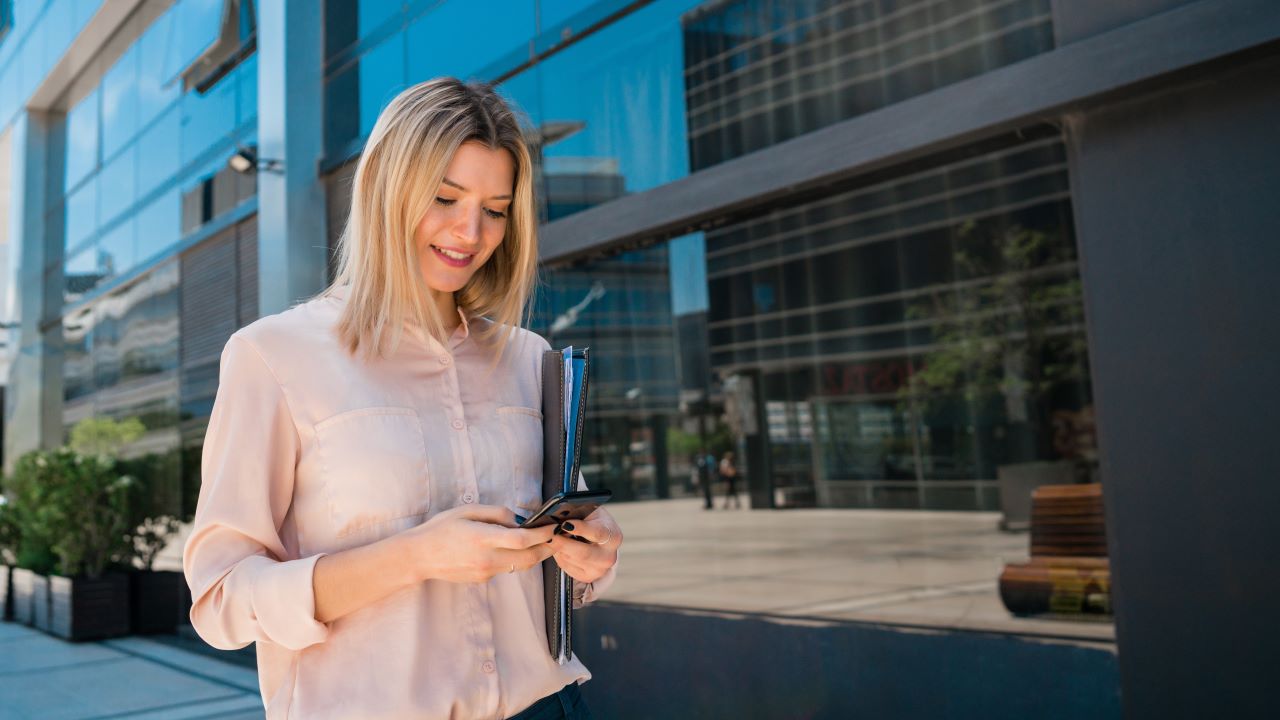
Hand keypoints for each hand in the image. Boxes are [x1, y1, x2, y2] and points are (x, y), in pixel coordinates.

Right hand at [398, 505, 556, 583]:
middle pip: (529, 558)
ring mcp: (485, 572)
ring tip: (541, 542)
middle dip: (547, 549)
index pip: (522, 539)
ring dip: (534, 555)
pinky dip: (515, 559)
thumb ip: (496, 513)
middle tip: (557, 538)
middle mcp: (487, 558)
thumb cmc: (441, 528)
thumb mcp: (467, 511)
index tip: (553, 527)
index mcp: (483, 538)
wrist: (419, 556)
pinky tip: (512, 549)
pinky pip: (506, 569)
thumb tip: (520, 520)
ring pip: (520, 566)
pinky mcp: (483, 579)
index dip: (542, 534)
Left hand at [547, 508, 621, 584]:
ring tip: (554, 538)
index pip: (597, 533)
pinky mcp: (588, 577)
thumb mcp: (588, 510)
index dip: (580, 529)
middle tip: (549, 535)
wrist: (599, 538)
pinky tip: (560, 548)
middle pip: (583, 553)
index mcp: (613, 536)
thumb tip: (558, 518)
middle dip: (563, 543)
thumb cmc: (591, 519)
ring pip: (572, 560)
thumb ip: (575, 512)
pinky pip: (567, 567)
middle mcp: (610, 556)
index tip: (564, 524)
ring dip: (559, 549)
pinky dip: (559, 557)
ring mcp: (600, 569)